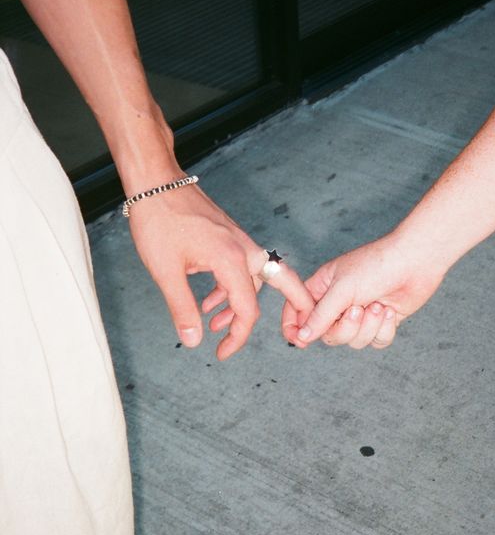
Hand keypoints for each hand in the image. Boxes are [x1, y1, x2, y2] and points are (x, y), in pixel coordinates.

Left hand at [129, 182, 312, 359]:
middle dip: (293, 307)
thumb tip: (193, 341)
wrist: (154, 181)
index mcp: (232, 259)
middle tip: (299, 327)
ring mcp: (238, 241)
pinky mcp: (228, 236)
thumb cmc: (159, 220)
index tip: (222, 353)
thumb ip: (183, 309)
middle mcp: (243, 249)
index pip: (247, 310)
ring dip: (241, 304)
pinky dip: (229, 289)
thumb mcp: (166, 272)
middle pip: (281, 283)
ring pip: (255, 279)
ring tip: (216, 324)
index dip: (237, 337)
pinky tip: (208, 300)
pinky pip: (240, 268)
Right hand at [281, 233, 446, 349]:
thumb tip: (302, 337)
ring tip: (378, 306)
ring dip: (368, 327)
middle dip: (345, 328)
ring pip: (353, 341)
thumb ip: (321, 315)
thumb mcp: (343, 289)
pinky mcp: (381, 322)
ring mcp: (361, 314)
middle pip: (328, 335)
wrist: (416, 261)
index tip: (299, 340)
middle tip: (357, 309)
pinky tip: (390, 311)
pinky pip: (376, 341)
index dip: (295, 328)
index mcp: (321, 289)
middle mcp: (338, 304)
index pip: (297, 312)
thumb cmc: (376, 265)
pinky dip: (384, 329)